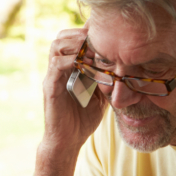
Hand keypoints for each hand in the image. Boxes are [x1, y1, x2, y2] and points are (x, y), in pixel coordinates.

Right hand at [42, 27, 108, 153]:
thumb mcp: (101, 95)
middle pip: (61, 37)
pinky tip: (86, 66)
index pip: (72, 40)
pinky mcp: (50, 87)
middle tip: (97, 42)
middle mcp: (58, 69)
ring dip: (76, 44)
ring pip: (56, 46)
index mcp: (69, 69)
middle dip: (80, 34)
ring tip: (92, 52)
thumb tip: (125, 68)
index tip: (105, 36)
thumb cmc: (83, 120)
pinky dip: (71, 60)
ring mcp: (52, 77)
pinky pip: (56, 65)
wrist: (68, 142)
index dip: (86, 33)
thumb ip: (106, 79)